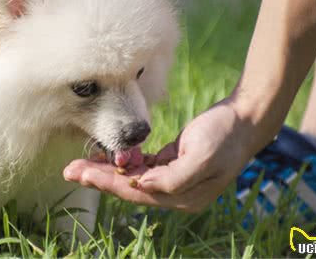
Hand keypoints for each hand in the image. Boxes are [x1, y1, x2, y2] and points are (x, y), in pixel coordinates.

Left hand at [63, 99, 269, 211]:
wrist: (246, 118)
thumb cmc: (225, 134)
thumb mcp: (202, 155)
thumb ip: (172, 177)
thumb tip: (141, 185)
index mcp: (184, 197)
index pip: (136, 192)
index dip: (107, 183)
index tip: (81, 173)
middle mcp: (177, 193)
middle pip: (129, 187)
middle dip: (99, 178)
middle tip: (70, 170)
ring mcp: (174, 180)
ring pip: (132, 177)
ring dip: (106, 170)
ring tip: (80, 164)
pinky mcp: (172, 164)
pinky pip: (142, 167)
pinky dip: (123, 161)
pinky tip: (106, 156)